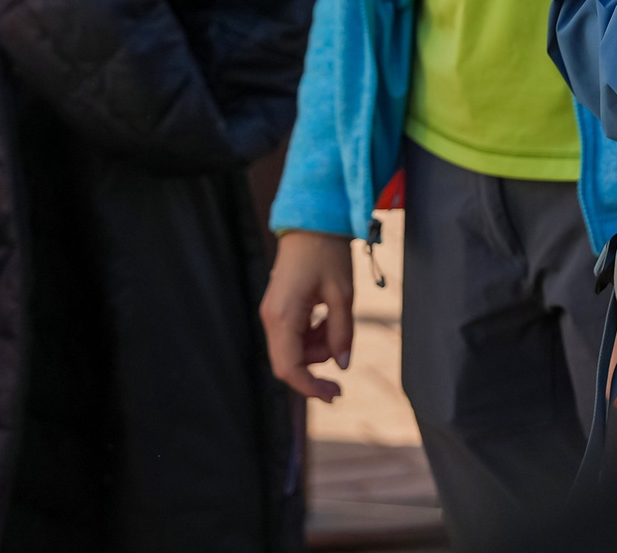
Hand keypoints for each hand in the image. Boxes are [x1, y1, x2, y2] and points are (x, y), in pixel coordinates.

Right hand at [260, 229, 355, 402]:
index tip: (336, 394)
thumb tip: (342, 365)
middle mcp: (271, 318)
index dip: (310, 388)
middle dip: (318, 363)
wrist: (311, 222)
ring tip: (337, 319)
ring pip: (294, 349)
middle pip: (291, 361)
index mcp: (283, 317)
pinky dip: (313, 334)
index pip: (289, 368)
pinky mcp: (279, 308)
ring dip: (319, 346)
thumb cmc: (327, 253)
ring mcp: (273, 313)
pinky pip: (294, 334)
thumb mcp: (343, 294)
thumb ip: (342, 332)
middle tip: (345, 348)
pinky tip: (328, 315)